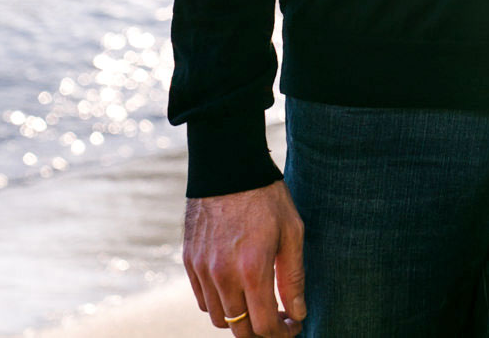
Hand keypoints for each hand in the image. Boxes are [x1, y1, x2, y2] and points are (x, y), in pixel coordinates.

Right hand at [183, 180, 306, 336]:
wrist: (228, 167)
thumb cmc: (267, 197)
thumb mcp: (292, 233)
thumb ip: (293, 277)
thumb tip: (298, 313)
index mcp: (252, 269)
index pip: (264, 326)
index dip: (282, 334)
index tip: (293, 326)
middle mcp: (222, 275)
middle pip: (239, 329)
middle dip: (261, 332)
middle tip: (278, 320)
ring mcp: (202, 270)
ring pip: (219, 318)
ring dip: (240, 319)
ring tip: (257, 302)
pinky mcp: (189, 262)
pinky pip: (203, 300)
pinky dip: (220, 303)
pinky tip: (237, 287)